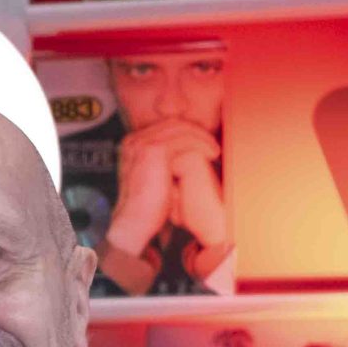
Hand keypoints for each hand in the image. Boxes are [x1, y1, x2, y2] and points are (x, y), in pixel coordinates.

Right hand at [107, 119, 219, 255]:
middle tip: (213, 146)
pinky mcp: (154, 151)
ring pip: (181, 129)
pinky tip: (212, 155)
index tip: (203, 144)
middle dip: (196, 132)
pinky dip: (202, 144)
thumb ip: (163, 164)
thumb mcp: (154, 179)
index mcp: (132, 144)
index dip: (187, 133)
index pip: (165, 127)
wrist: (134, 223)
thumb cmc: (147, 208)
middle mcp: (134, 140)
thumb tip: (183, 156)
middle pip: (173, 124)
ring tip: (215, 151)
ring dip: (202, 137)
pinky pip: (185, 139)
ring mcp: (142, 144)